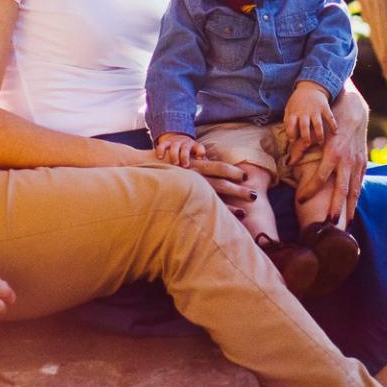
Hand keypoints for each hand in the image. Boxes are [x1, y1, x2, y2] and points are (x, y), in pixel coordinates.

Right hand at [128, 145, 255, 205]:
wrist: (131, 170)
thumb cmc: (154, 167)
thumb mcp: (175, 162)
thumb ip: (189, 166)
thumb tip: (203, 165)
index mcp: (192, 166)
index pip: (217, 167)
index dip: (232, 172)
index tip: (246, 176)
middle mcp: (191, 176)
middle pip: (221, 183)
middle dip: (239, 190)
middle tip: (255, 196)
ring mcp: (186, 190)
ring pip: (214, 198)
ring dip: (231, 207)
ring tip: (245, 214)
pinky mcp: (179, 200)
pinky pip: (200, 210)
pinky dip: (213, 216)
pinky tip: (222, 224)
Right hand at [154, 131, 205, 166]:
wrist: (178, 140)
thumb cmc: (189, 154)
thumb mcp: (195, 156)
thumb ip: (201, 164)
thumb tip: (206, 174)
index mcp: (195, 146)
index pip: (199, 147)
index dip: (200, 151)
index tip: (199, 158)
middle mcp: (185, 143)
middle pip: (186, 147)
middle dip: (185, 156)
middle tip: (185, 165)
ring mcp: (175, 142)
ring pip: (175, 146)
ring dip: (174, 154)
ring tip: (175, 163)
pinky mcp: (166, 142)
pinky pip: (162, 145)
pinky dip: (161, 150)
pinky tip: (160, 157)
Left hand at [283, 82, 333, 146]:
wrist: (310, 87)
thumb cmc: (298, 101)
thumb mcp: (289, 107)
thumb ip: (287, 119)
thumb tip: (287, 133)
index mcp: (294, 112)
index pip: (290, 124)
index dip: (291, 133)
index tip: (292, 140)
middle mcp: (305, 112)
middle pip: (304, 126)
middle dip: (306, 136)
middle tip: (307, 144)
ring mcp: (315, 110)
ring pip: (318, 124)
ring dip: (319, 134)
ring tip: (320, 142)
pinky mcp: (324, 107)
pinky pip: (330, 117)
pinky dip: (333, 125)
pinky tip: (335, 132)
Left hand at [295, 90, 367, 226]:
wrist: (354, 113)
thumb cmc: (331, 123)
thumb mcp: (316, 133)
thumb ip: (302, 147)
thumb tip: (290, 162)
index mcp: (333, 154)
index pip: (320, 178)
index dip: (309, 191)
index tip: (300, 200)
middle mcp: (346, 161)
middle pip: (340, 190)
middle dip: (335, 208)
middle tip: (329, 224)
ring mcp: (357, 163)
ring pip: (354, 190)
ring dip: (350, 208)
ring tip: (346, 224)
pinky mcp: (363, 163)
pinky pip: (359, 184)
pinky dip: (356, 197)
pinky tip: (352, 208)